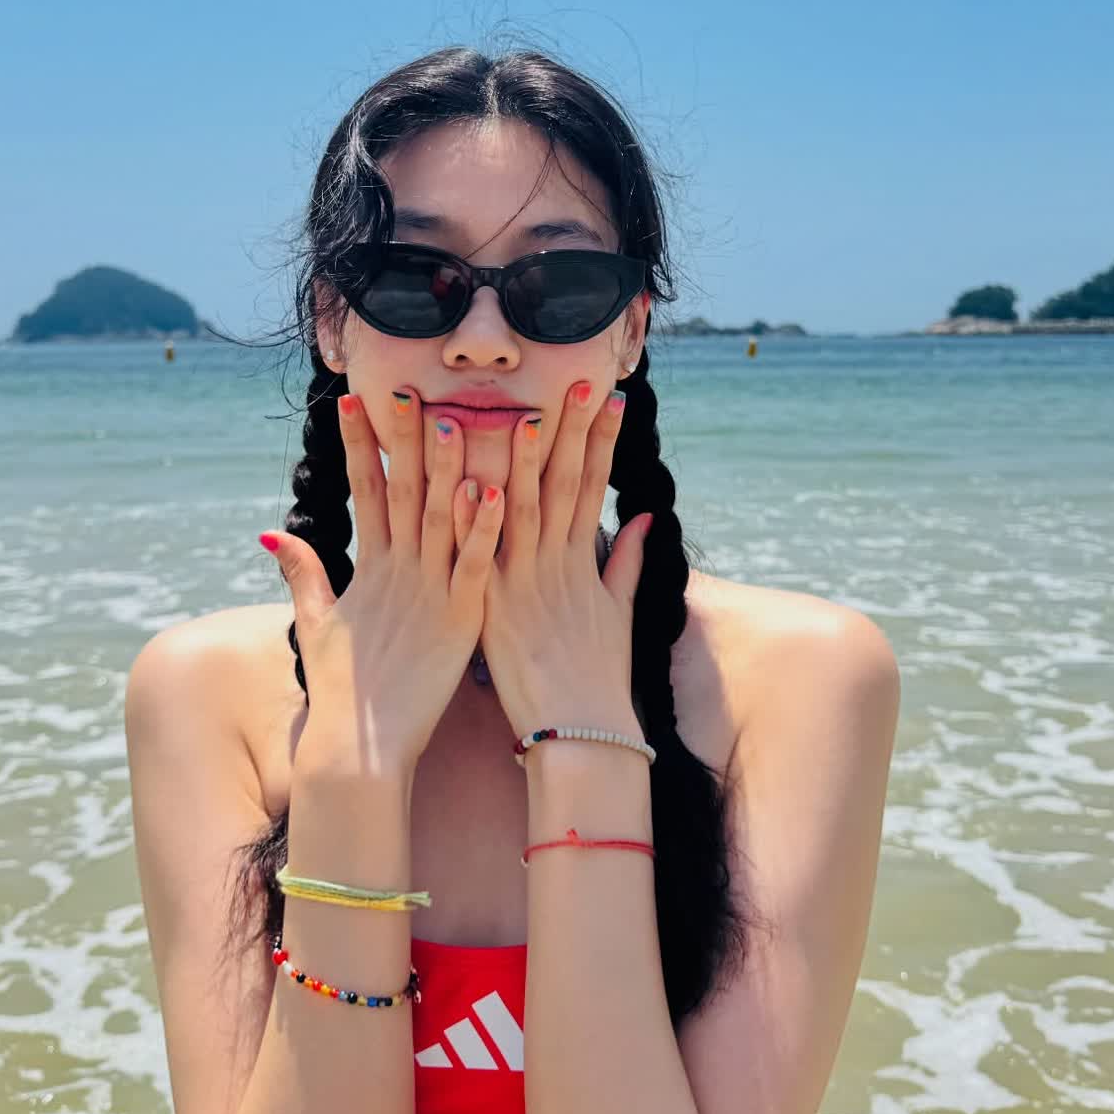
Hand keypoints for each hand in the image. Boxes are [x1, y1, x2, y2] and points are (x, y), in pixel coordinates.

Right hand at [260, 387, 504, 786]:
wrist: (358, 748)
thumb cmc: (343, 690)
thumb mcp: (318, 623)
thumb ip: (302, 574)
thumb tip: (271, 534)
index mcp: (372, 568)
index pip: (364, 490)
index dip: (359, 444)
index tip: (353, 399)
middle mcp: (399, 572)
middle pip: (402, 491)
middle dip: (405, 439)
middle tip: (408, 389)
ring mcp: (430, 594)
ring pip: (442, 519)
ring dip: (450, 469)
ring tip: (456, 420)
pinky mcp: (460, 621)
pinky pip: (474, 565)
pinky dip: (483, 529)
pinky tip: (496, 491)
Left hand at [452, 381, 652, 741]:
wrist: (582, 734)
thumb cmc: (595, 678)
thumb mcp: (616, 613)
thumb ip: (625, 562)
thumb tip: (640, 519)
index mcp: (581, 560)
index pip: (593, 484)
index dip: (601, 438)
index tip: (610, 395)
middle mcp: (556, 563)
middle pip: (566, 483)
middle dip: (575, 430)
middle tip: (580, 380)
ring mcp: (526, 584)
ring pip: (525, 510)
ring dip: (525, 461)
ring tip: (528, 413)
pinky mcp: (496, 610)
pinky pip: (484, 558)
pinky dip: (479, 522)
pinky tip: (472, 484)